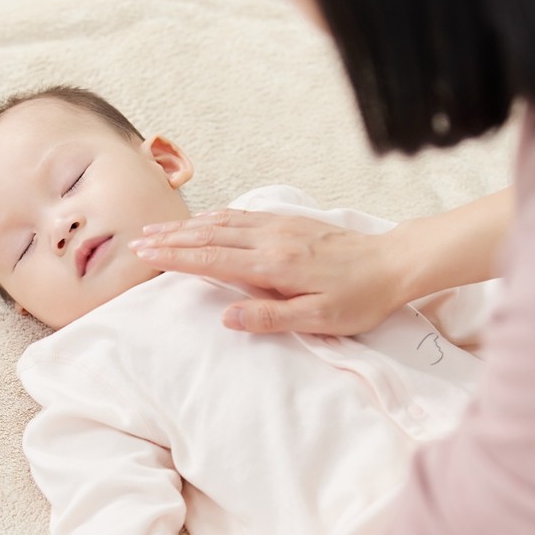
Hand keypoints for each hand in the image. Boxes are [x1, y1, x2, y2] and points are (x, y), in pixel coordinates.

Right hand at [130, 209, 406, 334]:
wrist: (395, 262)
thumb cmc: (360, 298)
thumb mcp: (319, 319)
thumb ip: (271, 318)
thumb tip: (227, 317)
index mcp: (273, 265)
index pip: (211, 259)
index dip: (175, 257)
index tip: (145, 255)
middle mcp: (272, 239)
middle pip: (209, 235)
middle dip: (171, 238)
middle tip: (139, 240)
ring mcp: (282, 227)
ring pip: (224, 221)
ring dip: (188, 225)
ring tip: (161, 228)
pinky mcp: (293, 222)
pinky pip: (244, 215)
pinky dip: (217, 216)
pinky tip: (206, 218)